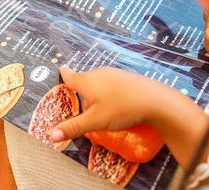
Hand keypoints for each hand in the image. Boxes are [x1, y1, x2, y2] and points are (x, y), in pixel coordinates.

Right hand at [50, 66, 167, 142]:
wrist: (156, 101)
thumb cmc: (122, 108)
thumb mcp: (95, 122)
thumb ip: (73, 128)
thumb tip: (51, 135)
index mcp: (86, 80)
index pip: (69, 75)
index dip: (63, 76)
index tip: (61, 73)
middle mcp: (98, 73)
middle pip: (84, 84)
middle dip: (83, 97)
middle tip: (88, 114)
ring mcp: (114, 73)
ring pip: (99, 85)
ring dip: (98, 97)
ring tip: (106, 114)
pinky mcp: (127, 77)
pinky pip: (112, 85)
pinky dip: (111, 95)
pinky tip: (120, 107)